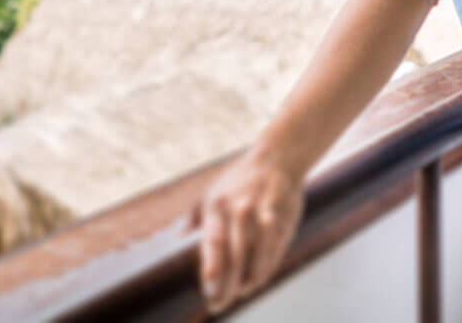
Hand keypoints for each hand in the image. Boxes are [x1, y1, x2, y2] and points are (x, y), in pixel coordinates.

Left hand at [188, 146, 304, 313]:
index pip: (213, 242)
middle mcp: (239, 210)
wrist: (277, 157)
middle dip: (227, 285)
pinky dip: (267, 268)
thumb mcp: (212, 192)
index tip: (208, 291)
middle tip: (219, 305)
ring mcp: (262, 213)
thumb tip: (178, 236)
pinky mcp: (282, 217)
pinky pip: (275, 249)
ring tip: (241, 294)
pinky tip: (260, 280)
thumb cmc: (240, 179)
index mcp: (218, 205)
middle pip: (234, 256)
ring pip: (256, 256)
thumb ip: (195, 216)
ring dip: (249, 280)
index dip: (212, 268)